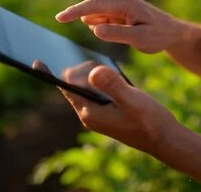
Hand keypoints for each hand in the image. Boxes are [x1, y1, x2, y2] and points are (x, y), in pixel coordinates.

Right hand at [56, 0, 185, 53]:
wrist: (173, 32)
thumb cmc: (158, 35)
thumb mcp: (139, 38)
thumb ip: (117, 33)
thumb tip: (94, 29)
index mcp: (123, 3)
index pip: (93, 5)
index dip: (75, 11)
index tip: (59, 18)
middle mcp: (119, 0)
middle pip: (91, 7)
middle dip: (76, 13)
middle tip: (59, 21)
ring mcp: (118, 6)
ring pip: (96, 14)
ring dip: (93, 23)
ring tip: (104, 29)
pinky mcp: (119, 13)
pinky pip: (103, 19)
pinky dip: (100, 26)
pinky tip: (113, 32)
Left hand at [56, 62, 178, 154]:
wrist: (164, 139)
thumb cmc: (149, 121)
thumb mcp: (133, 100)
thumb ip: (113, 86)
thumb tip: (93, 72)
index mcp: (90, 112)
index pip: (65, 89)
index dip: (50, 74)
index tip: (36, 61)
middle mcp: (89, 114)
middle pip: (75, 84)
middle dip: (84, 70)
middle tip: (106, 69)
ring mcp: (98, 114)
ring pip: (87, 87)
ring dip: (95, 75)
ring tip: (114, 77)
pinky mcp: (107, 111)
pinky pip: (97, 91)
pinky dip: (102, 81)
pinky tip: (114, 77)